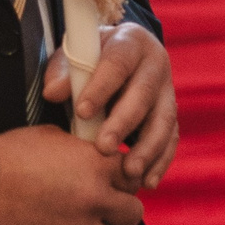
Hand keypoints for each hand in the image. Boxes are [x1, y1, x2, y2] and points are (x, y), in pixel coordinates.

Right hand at [0, 125, 143, 224]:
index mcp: (97, 165)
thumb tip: (88, 153)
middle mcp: (94, 198)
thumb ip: (80, 148)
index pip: (133, 176)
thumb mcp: (52, 136)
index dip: (124, 179)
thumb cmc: (8, 158)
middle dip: (121, 210)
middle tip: (107, 206)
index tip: (117, 182)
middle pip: (133, 213)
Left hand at [40, 21, 180, 189]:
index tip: (82, 111)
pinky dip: (161, 162)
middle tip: (103, 148)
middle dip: (124, 123)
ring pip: (164, 120)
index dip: (102, 87)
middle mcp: (156, 65)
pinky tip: (147, 182)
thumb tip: (53, 92)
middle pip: (144, 94)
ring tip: (129, 173)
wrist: (120, 58)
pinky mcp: (170, 115)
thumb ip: (63, 71)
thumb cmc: (91, 59)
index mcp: (131, 42)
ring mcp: (168, 91)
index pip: (118, 63)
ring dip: (148, 148)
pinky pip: (171, 139)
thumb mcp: (74, 55)